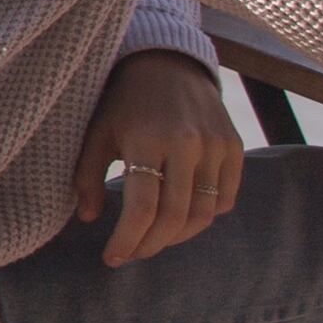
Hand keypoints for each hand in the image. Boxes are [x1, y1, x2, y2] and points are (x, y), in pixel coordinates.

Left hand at [81, 49, 245, 267]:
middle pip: (175, 217)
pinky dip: (204, 216)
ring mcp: (216, 146)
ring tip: (153, 240)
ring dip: (178, 237)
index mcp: (148, 139)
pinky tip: (180, 219)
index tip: (112, 259)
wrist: (168, 64)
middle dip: (150, 244)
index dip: (128, 240)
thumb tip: (88, 219)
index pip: (143, 208)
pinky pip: (225, 198)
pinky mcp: (235, 147)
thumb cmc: (124, 102)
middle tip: (131, 254)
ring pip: (204, 214)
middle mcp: (188, 144)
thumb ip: (87, 176)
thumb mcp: (96, 133)